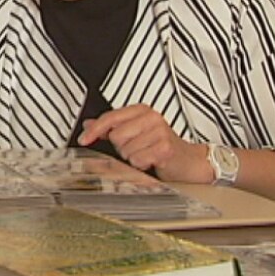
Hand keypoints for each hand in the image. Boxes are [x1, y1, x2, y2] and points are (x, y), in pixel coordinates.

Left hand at [77, 104, 210, 183]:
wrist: (190, 161)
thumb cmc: (163, 147)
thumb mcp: (136, 132)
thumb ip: (112, 127)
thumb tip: (89, 124)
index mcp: (142, 110)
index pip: (110, 118)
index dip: (94, 130)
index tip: (84, 138)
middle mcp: (150, 118)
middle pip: (116, 136)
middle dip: (122, 148)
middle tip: (137, 149)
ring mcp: (159, 131)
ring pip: (126, 150)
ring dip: (133, 158)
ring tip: (146, 155)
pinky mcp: (164, 147)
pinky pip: (138, 160)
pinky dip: (142, 165)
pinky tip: (152, 162)